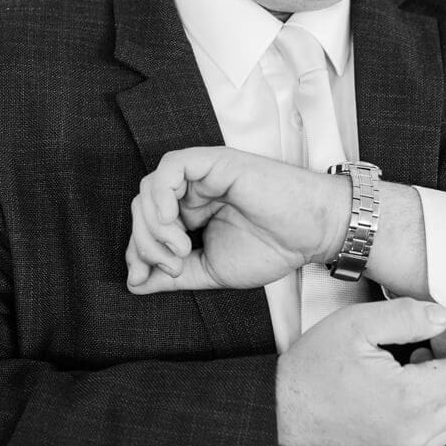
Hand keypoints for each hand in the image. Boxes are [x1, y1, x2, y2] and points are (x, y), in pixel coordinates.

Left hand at [126, 146, 346, 293]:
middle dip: (144, 242)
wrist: (311, 232)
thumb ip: (172, 276)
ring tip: (181, 249)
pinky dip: (161, 195)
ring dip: (154, 225)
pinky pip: (170, 168)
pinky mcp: (213, 161)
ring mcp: (201, 175)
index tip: (142, 278)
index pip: (145, 227)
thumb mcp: (211, 272)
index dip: (136, 252)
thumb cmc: (272, 248)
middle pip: (141, 209)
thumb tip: (134, 284)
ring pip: (149, 190)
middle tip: (172, 266)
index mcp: (191, 215)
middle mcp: (192, 192)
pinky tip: (174, 221)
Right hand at [276, 298, 445, 445]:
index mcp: (410, 399)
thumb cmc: (307, 377)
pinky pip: (432, 438)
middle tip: (437, 339)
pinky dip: (431, 413)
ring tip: (417, 363)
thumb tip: (439, 317)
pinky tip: (405, 392)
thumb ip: (406, 316)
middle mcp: (413, 433)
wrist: (278, 418)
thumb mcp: (355, 326)